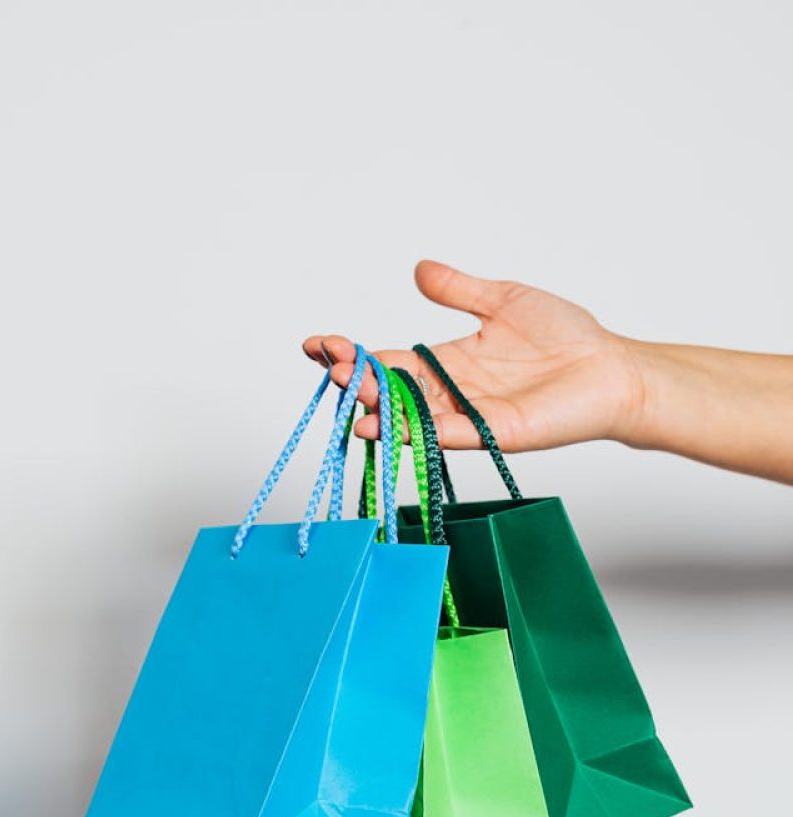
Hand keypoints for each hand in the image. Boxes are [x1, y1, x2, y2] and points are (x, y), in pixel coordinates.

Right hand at [304, 260, 645, 450]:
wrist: (611, 367)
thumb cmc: (566, 336)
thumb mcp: (503, 300)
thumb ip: (459, 290)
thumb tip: (419, 268)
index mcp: (446, 361)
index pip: (386, 359)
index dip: (351, 352)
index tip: (317, 342)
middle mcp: (448, 391)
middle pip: (387, 389)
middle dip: (353, 378)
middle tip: (329, 363)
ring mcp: (464, 416)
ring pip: (406, 414)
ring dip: (372, 406)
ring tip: (345, 390)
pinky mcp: (487, 434)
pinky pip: (441, 434)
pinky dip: (410, 430)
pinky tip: (379, 423)